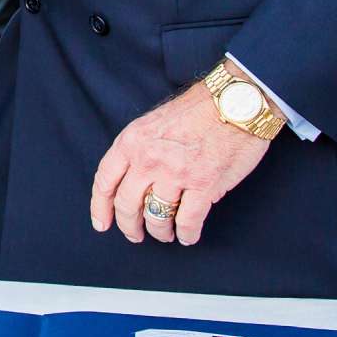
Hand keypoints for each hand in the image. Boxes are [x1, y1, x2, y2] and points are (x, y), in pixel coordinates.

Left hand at [89, 85, 273, 245]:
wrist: (236, 100)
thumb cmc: (198, 109)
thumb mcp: (152, 122)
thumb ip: (138, 149)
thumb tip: (131, 181)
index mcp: (132, 142)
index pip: (105, 181)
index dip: (100, 207)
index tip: (102, 224)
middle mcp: (148, 159)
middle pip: (127, 205)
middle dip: (129, 226)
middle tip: (135, 235)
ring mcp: (175, 173)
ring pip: (156, 218)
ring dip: (160, 232)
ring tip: (166, 234)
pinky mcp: (204, 184)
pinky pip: (188, 221)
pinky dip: (187, 234)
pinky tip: (188, 236)